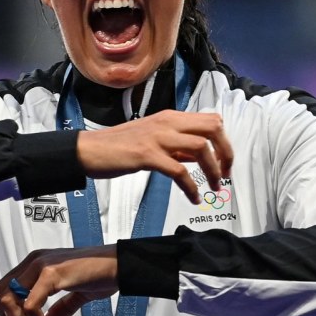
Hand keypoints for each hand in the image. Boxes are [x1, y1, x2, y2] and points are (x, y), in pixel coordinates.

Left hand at [0, 245, 117, 315]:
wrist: (122, 265)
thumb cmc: (103, 274)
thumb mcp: (77, 292)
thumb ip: (61, 306)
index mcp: (37, 262)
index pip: (6, 289)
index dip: (10, 313)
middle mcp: (34, 261)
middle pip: (0, 293)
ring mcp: (41, 265)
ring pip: (10, 299)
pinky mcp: (51, 273)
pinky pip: (30, 305)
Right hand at [77, 110, 233, 202]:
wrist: (89, 149)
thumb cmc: (120, 146)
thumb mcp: (154, 139)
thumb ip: (178, 145)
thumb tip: (202, 156)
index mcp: (171, 118)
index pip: (212, 120)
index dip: (224, 141)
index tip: (224, 161)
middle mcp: (168, 123)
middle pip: (213, 127)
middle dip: (226, 152)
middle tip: (225, 173)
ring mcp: (158, 137)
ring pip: (201, 147)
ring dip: (213, 171)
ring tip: (214, 188)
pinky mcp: (147, 155)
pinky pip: (179, 170)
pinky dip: (191, 187)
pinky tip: (193, 198)